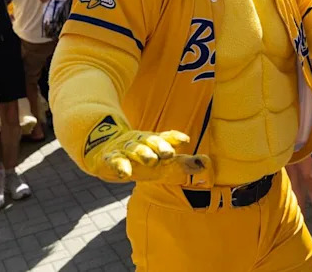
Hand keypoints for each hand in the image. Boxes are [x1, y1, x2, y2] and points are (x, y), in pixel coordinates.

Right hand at [82, 115, 210, 182]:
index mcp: (153, 141)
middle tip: (169, 153)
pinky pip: (114, 161)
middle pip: (150, 141)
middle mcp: (139, 141)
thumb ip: (183, 164)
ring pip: (133, 148)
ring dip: (142, 153)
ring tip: (151, 160)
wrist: (104, 150)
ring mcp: (124, 148)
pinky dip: (120, 165)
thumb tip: (207, 163)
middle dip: (159, 146)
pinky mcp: (109, 157)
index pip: (165, 137)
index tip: (185, 140)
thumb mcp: (162, 162)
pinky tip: (125, 173)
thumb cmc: (141, 160)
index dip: (174, 138)